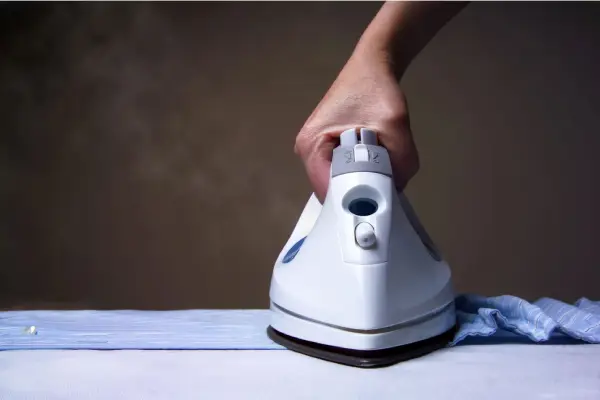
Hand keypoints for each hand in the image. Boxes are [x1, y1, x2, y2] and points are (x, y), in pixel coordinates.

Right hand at [294, 51, 419, 202]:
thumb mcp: (394, 124)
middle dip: (357, 196)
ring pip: (339, 184)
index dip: (350, 202)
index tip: (373, 208)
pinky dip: (361, 177)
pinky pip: (343, 174)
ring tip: (383, 184)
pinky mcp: (328, 150)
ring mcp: (316, 152)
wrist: (372, 66)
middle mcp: (307, 152)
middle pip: (331, 191)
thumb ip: (401, 160)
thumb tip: (398, 189)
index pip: (326, 191)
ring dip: (361, 186)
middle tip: (383, 199)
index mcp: (311, 145)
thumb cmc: (375, 89)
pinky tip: (378, 173)